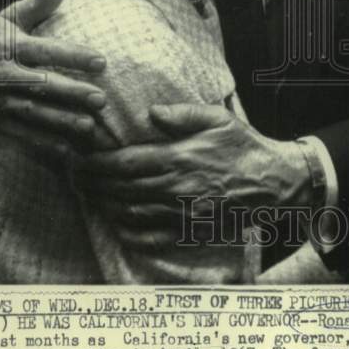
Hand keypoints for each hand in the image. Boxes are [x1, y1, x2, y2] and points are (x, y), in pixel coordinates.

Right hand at [0, 0, 111, 151]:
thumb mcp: (8, 19)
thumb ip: (37, 4)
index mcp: (11, 47)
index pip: (45, 50)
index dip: (72, 55)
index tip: (101, 61)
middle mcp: (5, 75)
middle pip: (41, 85)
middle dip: (70, 93)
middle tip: (101, 99)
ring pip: (33, 113)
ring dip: (61, 121)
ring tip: (90, 127)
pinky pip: (20, 134)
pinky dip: (42, 143)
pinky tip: (66, 150)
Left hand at [71, 103, 312, 239]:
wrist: (274, 183)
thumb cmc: (244, 146)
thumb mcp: (218, 119)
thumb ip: (183, 114)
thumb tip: (152, 112)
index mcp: (179, 158)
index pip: (125, 164)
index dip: (96, 164)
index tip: (78, 160)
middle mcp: (175, 188)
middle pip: (120, 189)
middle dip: (92, 184)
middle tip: (75, 177)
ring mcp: (181, 213)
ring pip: (130, 213)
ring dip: (105, 206)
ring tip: (90, 196)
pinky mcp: (189, 231)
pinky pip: (151, 237)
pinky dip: (129, 232)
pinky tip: (119, 223)